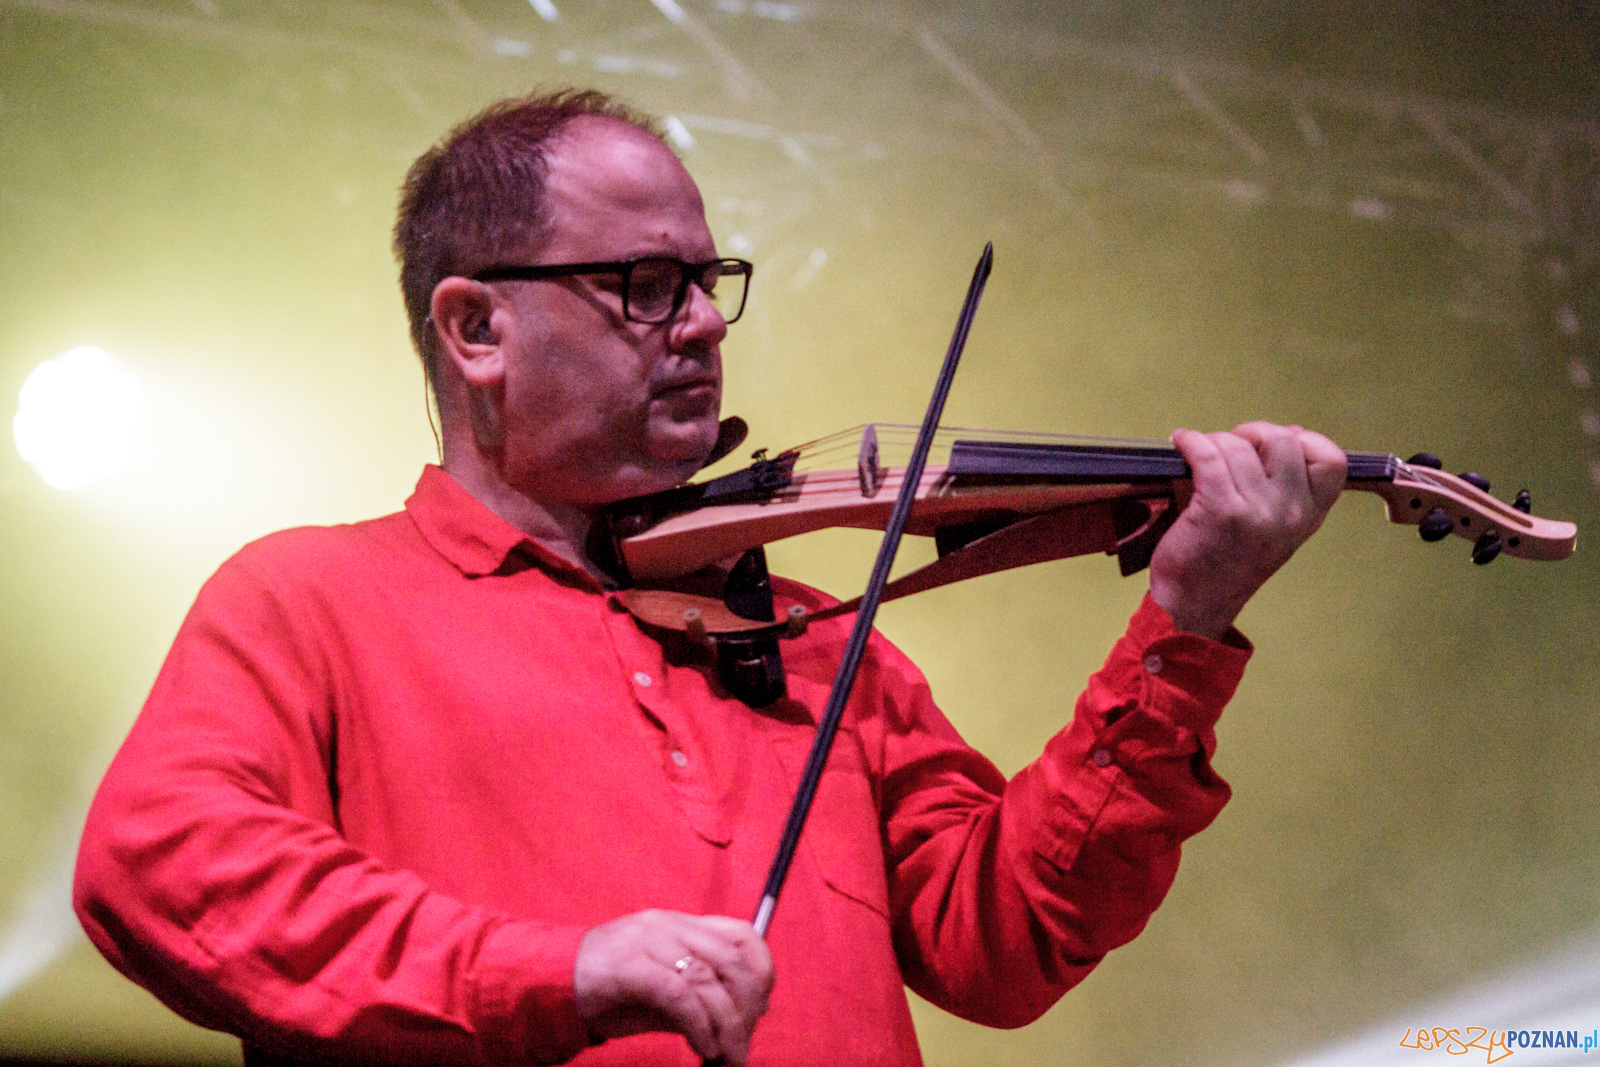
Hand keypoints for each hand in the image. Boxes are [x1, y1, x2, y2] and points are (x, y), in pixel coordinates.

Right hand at [573, 910, 772, 1065]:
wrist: (550, 982)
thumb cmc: (610, 990)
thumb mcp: (663, 990)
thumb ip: (700, 995)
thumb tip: (746, 1016)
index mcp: (681, 925)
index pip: (742, 933)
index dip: (761, 971)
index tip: (760, 1009)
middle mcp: (669, 926)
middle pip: (733, 959)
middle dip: (747, 1008)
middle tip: (742, 1046)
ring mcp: (648, 942)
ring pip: (710, 979)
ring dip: (727, 1026)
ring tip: (726, 1057)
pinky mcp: (628, 966)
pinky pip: (679, 995)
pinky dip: (699, 1026)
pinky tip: (703, 1048)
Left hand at [1148, 422, 1345, 639]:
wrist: (1193, 604)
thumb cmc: (1225, 562)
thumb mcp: (1275, 528)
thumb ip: (1288, 486)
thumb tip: (1294, 433)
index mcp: (1309, 517)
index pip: (1331, 460)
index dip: (1304, 441)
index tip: (1273, 446)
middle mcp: (1290, 513)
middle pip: (1282, 440)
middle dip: (1251, 434)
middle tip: (1230, 446)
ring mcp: (1258, 512)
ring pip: (1239, 445)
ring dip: (1214, 442)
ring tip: (1200, 454)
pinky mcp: (1221, 509)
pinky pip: (1209, 454)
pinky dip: (1191, 442)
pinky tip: (1183, 444)